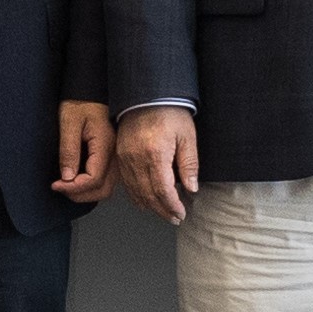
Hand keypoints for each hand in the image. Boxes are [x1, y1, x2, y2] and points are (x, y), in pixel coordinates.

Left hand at [49, 101, 109, 202]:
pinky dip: (91, 186)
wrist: (91, 91)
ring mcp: (115, 156)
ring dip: (87, 192)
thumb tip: (67, 176)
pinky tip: (77, 179)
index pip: (94, 179)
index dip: (74, 187)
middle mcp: (114, 154)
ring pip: (106, 187)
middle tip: (60, 188)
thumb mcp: (69, 122)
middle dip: (81, 194)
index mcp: (105, 145)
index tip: (56, 184)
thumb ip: (69, 150)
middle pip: (104, 189)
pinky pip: (106, 179)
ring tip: (67, 186)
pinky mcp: (111, 156)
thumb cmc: (81, 102)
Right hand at [116, 106, 201, 222]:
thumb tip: (191, 188)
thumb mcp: (187, 136)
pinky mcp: (120, 155)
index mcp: (155, 154)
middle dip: (162, 210)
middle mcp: (137, 159)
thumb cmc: (170, 111)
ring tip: (163, 213)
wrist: (147, 93)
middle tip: (174, 218)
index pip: (163, 190)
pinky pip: (127, 182)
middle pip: (148, 195)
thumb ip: (189, 164)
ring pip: (135, 191)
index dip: (172, 206)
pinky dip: (136, 195)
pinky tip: (145, 201)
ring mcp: (126, 158)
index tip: (181, 213)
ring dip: (149, 206)